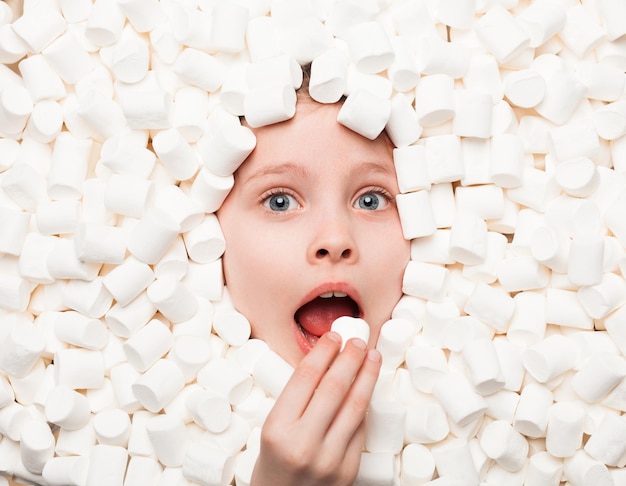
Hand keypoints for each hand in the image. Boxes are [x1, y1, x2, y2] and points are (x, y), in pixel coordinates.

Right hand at [250, 332, 381, 485]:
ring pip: (355, 407)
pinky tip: (367, 390)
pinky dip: (364, 407)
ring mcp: (329, 460)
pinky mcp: (347, 472)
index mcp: (278, 430)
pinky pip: (360, 430)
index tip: (333, 336)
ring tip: (372, 357)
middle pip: (334, 388)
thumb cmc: (273, 467)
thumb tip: (327, 363)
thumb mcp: (272, 430)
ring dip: (367, 377)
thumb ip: (297, 401)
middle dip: (349, 358)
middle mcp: (303, 444)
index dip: (322, 352)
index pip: (305, 378)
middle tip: (358, 341)